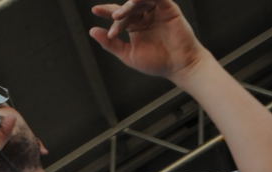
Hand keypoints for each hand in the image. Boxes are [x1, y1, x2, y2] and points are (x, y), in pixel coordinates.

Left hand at [90, 0, 205, 81]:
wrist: (179, 65)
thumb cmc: (157, 63)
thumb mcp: (128, 55)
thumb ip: (111, 44)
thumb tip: (92, 31)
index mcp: (136, 27)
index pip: (119, 16)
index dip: (106, 12)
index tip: (95, 11)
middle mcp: (145, 17)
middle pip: (127, 9)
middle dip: (118, 13)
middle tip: (114, 19)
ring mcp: (156, 11)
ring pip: (139, 1)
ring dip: (128, 6)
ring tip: (120, 15)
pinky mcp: (168, 7)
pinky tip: (135, 0)